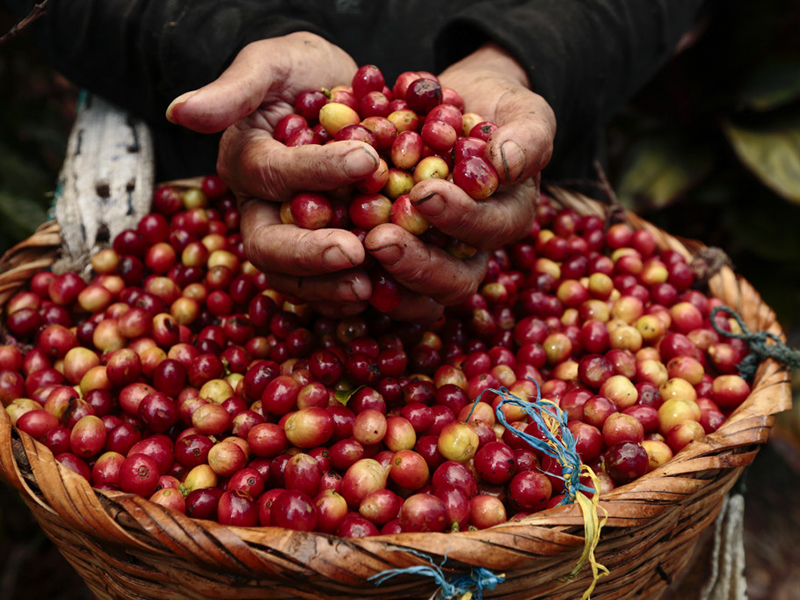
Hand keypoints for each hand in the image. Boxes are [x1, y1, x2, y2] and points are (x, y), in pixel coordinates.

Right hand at [166, 32, 380, 317]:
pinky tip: (379, 297)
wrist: (340, 95)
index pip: (272, 174)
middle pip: (267, 244)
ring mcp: (288, 236)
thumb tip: (179, 112)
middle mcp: (260, 208)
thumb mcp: (274, 64)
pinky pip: (320, 288)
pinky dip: (344, 299)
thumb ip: (234, 87)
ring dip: (326, 287)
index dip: (314, 171)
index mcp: (247, 162)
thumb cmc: (303, 72)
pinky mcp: (319, 252)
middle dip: (309, 253)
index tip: (364, 160)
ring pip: (288, 277)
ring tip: (368, 288)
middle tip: (355, 253)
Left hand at [364, 44, 556, 317]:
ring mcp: (430, 258)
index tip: (425, 195)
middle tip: (380, 241)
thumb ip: (526, 138)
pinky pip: (376, 283)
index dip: (459, 218)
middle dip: (417, 264)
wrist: (460, 108)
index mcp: (504, 219)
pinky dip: (351, 277)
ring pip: (414, 296)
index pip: (487, 230)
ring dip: (382, 281)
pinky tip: (325, 262)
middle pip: (452, 280)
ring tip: (350, 254)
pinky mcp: (393, 256)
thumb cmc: (498, 111)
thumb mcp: (525, 114)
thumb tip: (506, 164)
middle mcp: (469, 251)